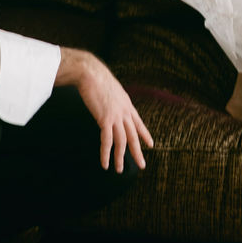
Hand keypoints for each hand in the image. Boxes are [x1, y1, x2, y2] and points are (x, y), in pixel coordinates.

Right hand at [56, 48, 153, 172]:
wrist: (90, 72)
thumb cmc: (96, 77)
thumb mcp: (111, 88)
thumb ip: (113, 98)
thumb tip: (111, 102)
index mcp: (126, 104)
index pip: (138, 122)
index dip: (145, 134)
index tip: (151, 144)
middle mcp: (124, 111)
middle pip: (133, 136)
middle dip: (137, 152)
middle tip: (142, 165)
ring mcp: (116, 116)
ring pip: (122, 142)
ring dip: (120, 158)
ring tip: (119, 170)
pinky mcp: (105, 119)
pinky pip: (107, 141)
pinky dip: (106, 154)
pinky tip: (105, 163)